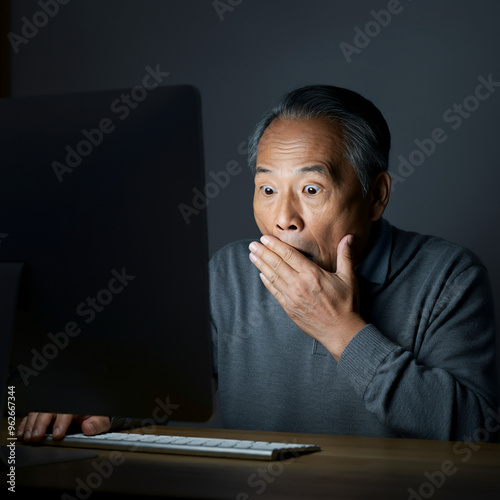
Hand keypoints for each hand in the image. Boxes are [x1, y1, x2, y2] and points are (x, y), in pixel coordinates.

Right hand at [17, 413, 110, 441]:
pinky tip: (22, 432)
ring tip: (28, 437)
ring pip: (37, 412)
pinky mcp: (43, 412)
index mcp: (76, 405)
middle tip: (36, 437)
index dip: (61, 423)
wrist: (91, 414)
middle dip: (41, 424)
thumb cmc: (94, 417)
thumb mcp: (101, 420)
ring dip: (31, 424)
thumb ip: (97, 424)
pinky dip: (25, 424)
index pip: (66, 412)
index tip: (58, 434)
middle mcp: (62, 404)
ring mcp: (52, 408)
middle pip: (48, 411)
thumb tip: (88, 427)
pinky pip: (32, 415)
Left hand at [248, 234, 366, 359]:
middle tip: (253, 244)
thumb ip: (345, 256)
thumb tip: (348, 237)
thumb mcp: (349, 278)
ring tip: (252, 256)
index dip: (275, 245)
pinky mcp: (289, 308)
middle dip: (263, 252)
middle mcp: (299, 284)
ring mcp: (292, 297)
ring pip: (273, 277)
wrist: (341, 331)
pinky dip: (267, 282)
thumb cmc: (346, 305)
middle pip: (277, 264)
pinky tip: (261, 275)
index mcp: (312, 274)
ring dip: (261, 265)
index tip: (265, 238)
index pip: (289, 255)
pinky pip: (275, 292)